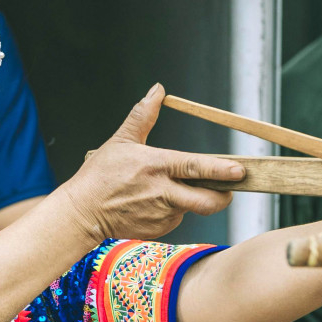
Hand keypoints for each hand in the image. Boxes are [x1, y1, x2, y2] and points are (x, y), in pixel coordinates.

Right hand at [63, 84, 244, 241]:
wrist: (82, 212)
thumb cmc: (100, 175)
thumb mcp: (121, 140)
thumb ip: (144, 115)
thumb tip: (157, 90)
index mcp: (157, 166)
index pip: (197, 168)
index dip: (221, 170)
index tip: (240, 171)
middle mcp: (163, 193)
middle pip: (207, 201)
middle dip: (223, 197)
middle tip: (226, 190)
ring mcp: (161, 215)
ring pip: (191, 208)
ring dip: (190, 201)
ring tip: (167, 191)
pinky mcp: (157, 231)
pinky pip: (175, 219)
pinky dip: (172, 211)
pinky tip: (154, 204)